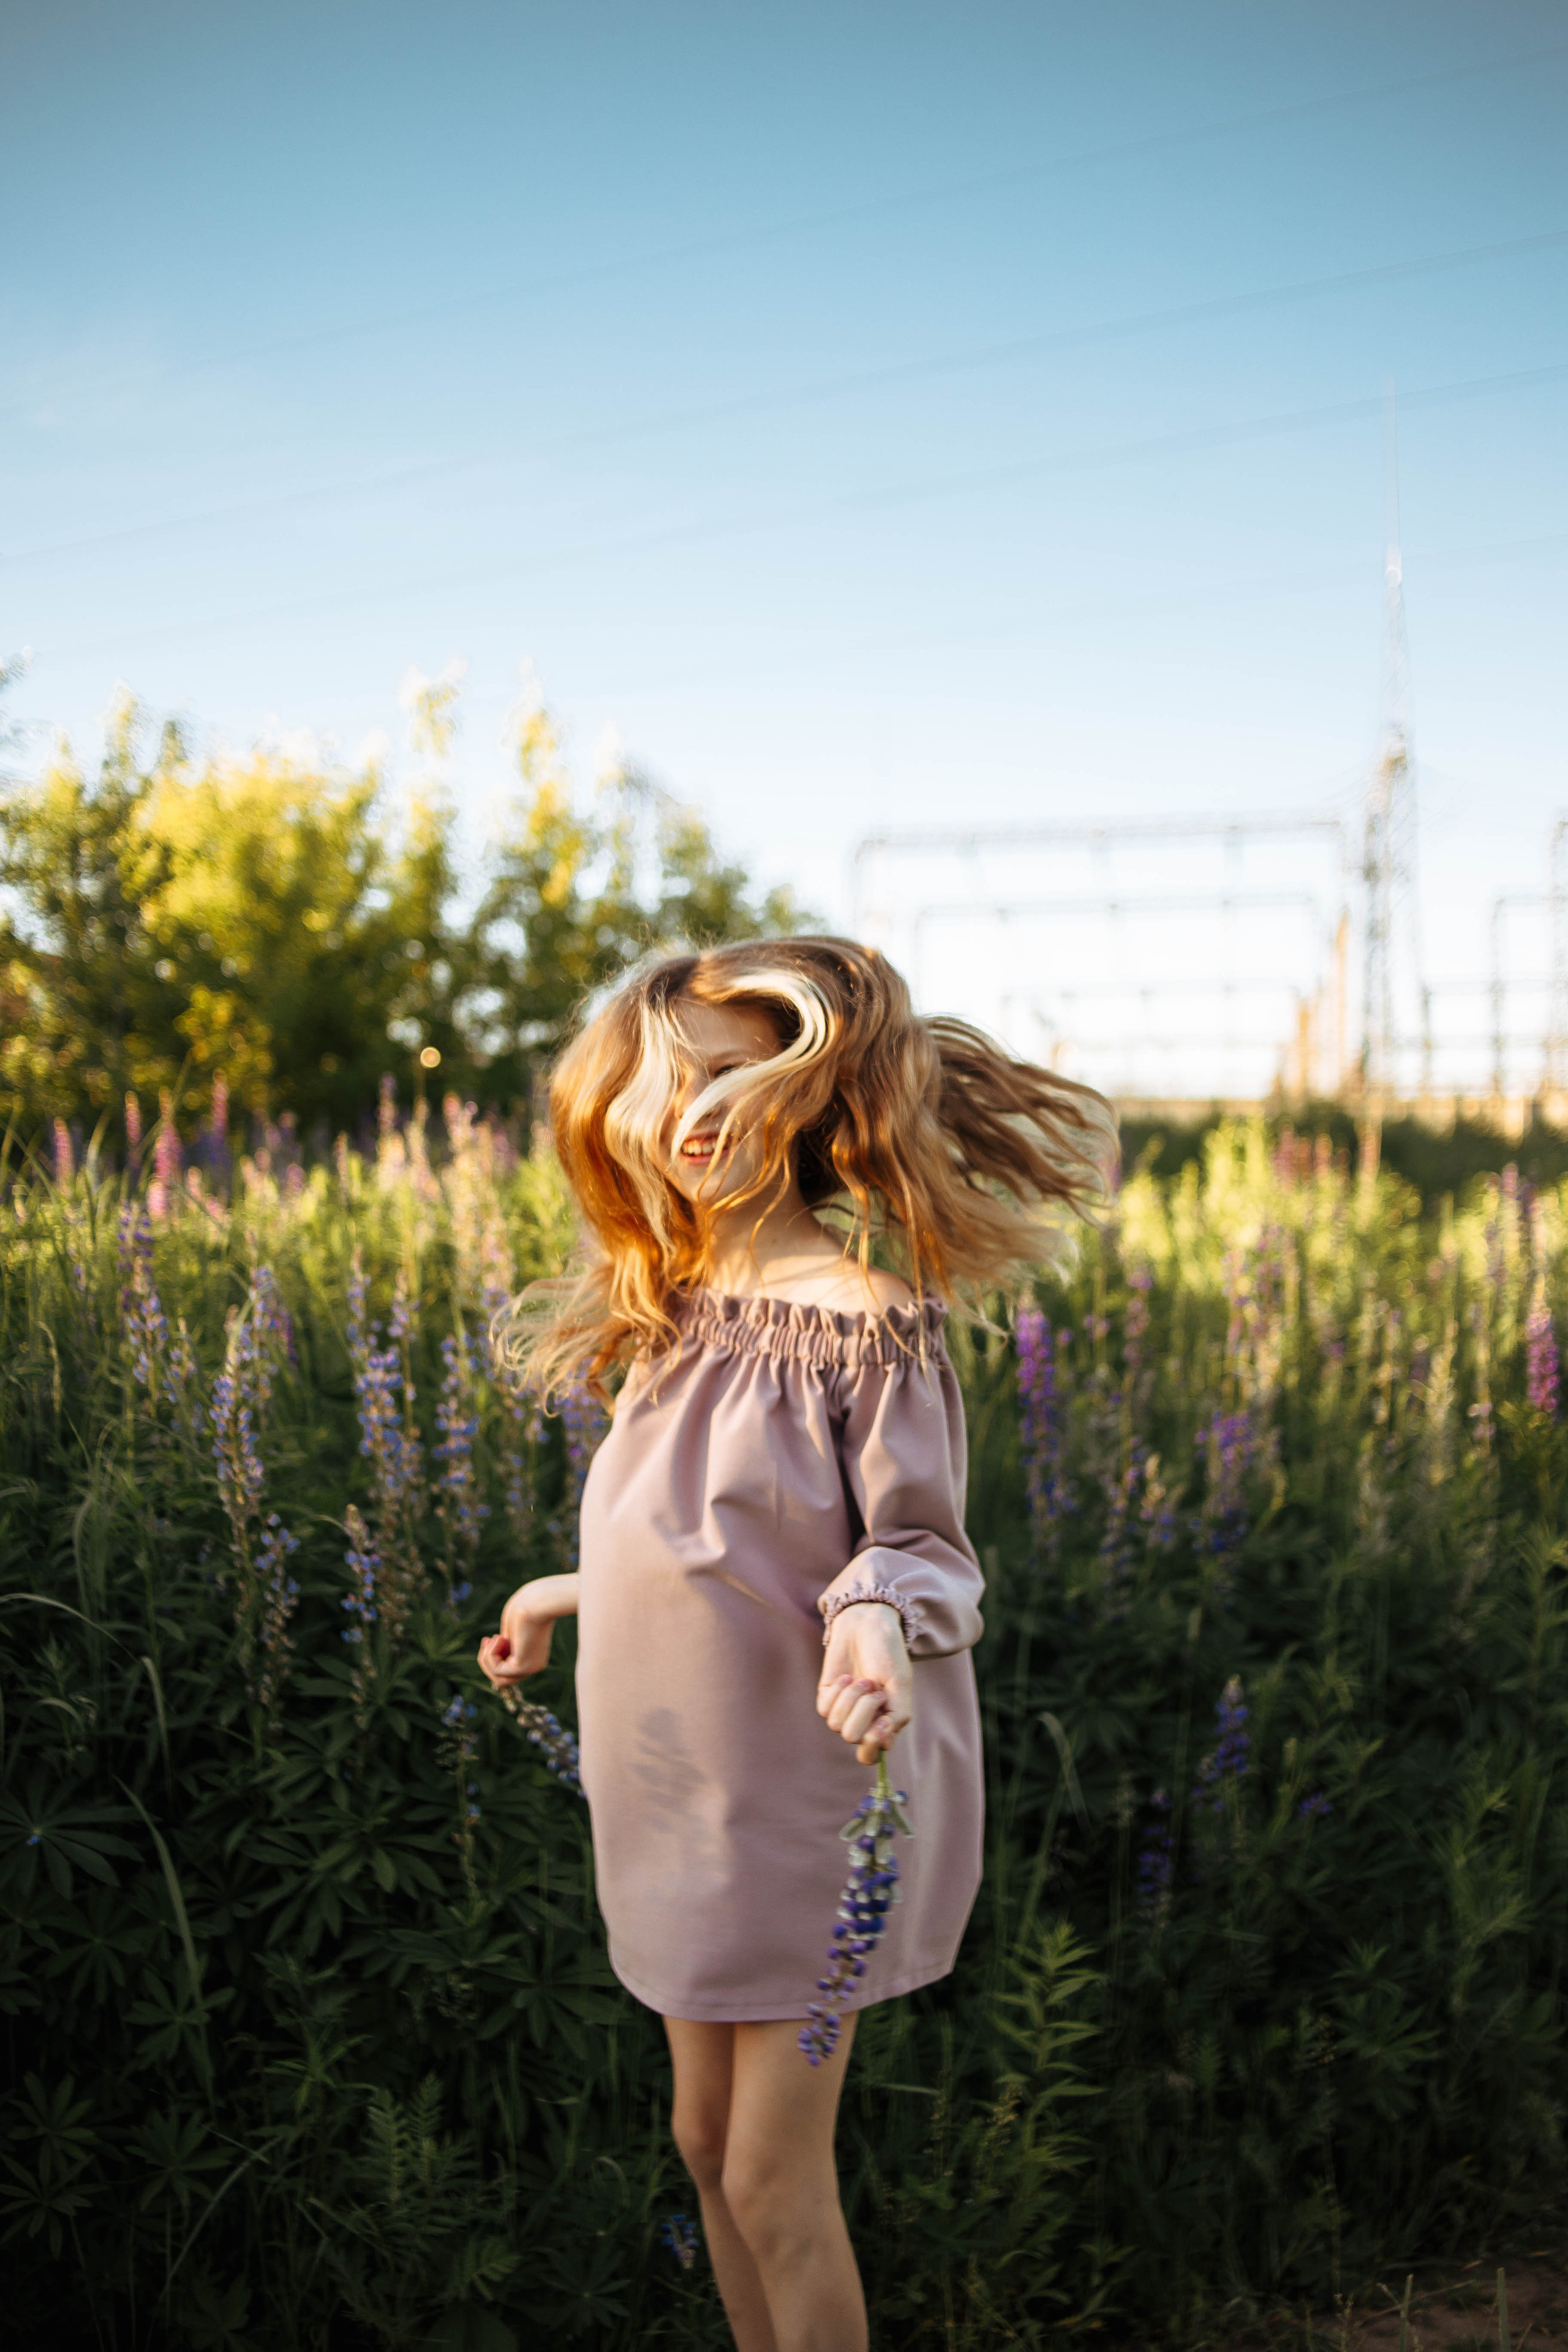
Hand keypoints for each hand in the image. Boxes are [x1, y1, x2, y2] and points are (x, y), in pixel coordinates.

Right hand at [477, 1573, 578, 1688]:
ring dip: (487, 1658)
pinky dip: (491, 1654)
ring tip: (495, 1638)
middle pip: (501, 1680)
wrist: (539, 1600)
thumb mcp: (512, 1628)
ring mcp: (530, 1668)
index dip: (492, 1657)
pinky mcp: (524, 1667)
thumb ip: (506, 1643)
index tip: (488, 1639)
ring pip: (498, 1679)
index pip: (507, 1670)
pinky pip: (498, 1670)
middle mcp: (533, 1666)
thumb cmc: (526, 1606)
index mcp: (533, 1656)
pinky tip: (499, 1638)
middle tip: (486, 1640)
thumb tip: (495, 1657)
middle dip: (487, 1661)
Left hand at [817, 1601, 912, 1764]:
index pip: (871, 1756)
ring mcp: (843, 1711)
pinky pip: (824, 1709)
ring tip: (862, 1679)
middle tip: (874, 1688)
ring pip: (836, 1725)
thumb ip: (897, 1716)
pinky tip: (847, 1677)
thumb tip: (880, 1740)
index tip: (882, 1721)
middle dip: (863, 1711)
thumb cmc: (888, 1654)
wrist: (867, 1626)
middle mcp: (862, 1722)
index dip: (873, 1744)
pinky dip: (839, 1691)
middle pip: (853, 1738)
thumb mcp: (901, 1684)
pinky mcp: (826, 1698)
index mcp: (883, 1724)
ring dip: (852, 1697)